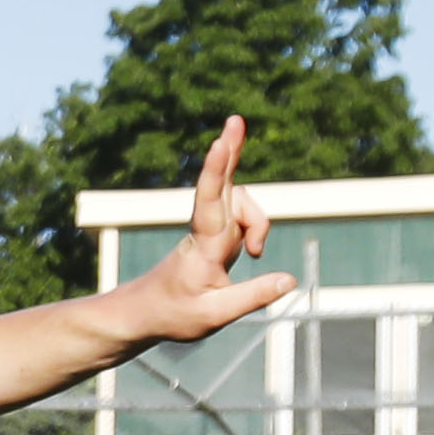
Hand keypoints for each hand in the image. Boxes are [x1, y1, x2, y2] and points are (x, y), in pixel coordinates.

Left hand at [118, 116, 292, 346]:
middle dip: (230, 152)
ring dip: (260, 220)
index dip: (215, 170)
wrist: (144, 313)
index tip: (219, 142)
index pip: (210, 202)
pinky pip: (240, 215)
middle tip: (236, 119)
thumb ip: (253, 297)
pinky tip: (256, 251)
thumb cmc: (173, 315)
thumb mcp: (214, 315)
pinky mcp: (214, 235)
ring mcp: (209, 230)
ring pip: (241, 203)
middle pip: (223, 184)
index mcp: (203, 247)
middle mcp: (205, 230)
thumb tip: (289, 280)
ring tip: (259, 254)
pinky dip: (256, 226)